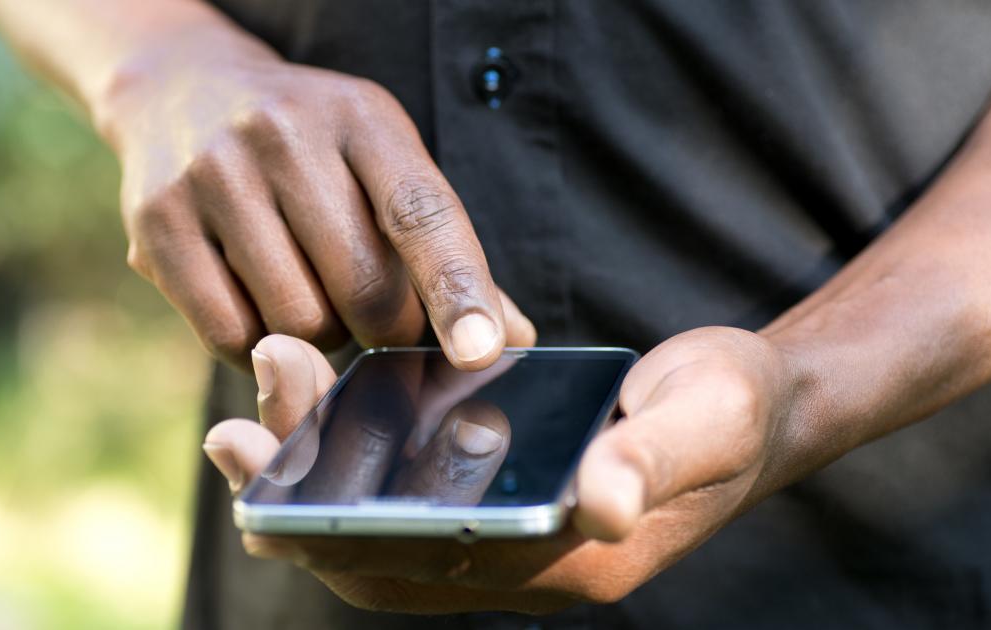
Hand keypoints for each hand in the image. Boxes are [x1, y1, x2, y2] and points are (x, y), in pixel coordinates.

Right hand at [101, 32, 523, 369]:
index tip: (483, 352)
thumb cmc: (312, 146)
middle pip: (361, 286)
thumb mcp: (384, 164)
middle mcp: (284, 136)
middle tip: (378, 321)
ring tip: (312, 298)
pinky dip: (259, 347)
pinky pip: (229, 334)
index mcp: (361, 118)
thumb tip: (512, 336)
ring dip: (319, 337)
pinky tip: (261, 309)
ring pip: (297, 321)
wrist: (182, 90)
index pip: (421, 213)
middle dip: (385, 329)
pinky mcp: (157, 224)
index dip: (458, 289)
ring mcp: (213, 176)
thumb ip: (445, 249)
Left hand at [203, 326, 798, 613]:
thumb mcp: (708, 419)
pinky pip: (406, 499)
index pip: (421, 564)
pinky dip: (353, 464)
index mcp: (568, 559)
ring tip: (256, 413)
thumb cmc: (731, 412)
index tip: (258, 470)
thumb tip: (595, 497)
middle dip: (295, 497)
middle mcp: (524, 563)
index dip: (330, 528)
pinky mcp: (502, 498)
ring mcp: (509, 536)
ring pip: (381, 529)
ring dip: (312, 480)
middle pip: (379, 552)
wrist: (756, 411)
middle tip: (234, 429)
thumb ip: (651, 459)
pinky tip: (321, 411)